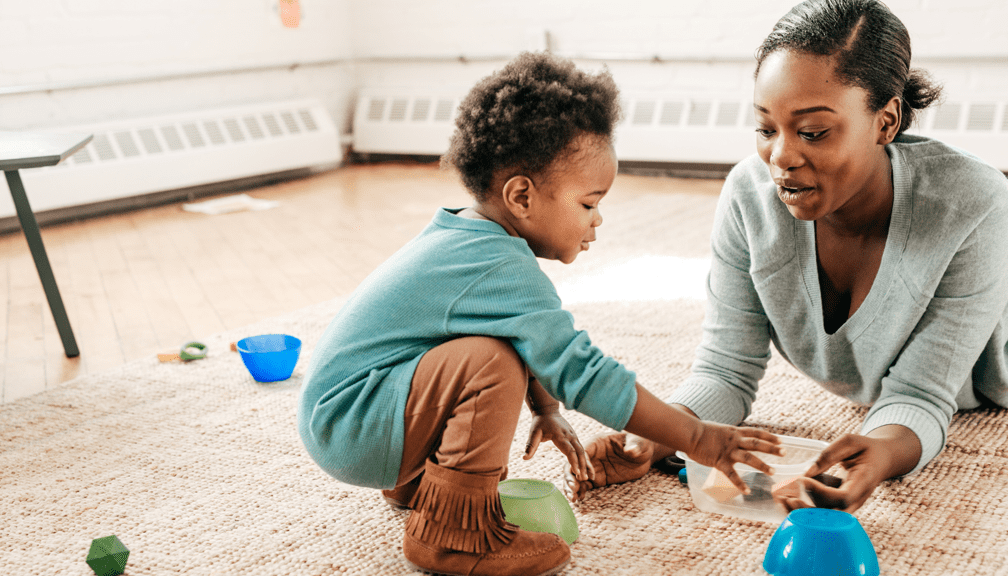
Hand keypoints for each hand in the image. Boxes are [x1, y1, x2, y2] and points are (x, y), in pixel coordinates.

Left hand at [525, 410, 593, 483]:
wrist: (547, 410)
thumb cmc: (539, 422)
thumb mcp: (534, 433)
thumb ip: (530, 446)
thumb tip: (524, 458)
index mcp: (560, 435)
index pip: (569, 450)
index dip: (574, 462)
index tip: (577, 472)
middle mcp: (569, 435)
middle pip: (579, 452)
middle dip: (583, 465)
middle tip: (584, 478)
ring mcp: (573, 435)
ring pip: (582, 450)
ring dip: (585, 463)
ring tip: (587, 476)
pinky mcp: (574, 436)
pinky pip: (581, 448)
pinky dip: (584, 458)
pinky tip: (585, 467)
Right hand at [563, 433, 654, 501]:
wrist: (644, 454)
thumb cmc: (640, 443)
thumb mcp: (639, 442)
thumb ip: (634, 446)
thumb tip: (631, 451)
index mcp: (598, 442)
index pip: (583, 453)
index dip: (582, 465)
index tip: (584, 477)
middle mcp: (592, 455)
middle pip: (575, 465)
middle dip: (571, 477)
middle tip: (573, 488)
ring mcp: (593, 467)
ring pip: (576, 476)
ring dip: (572, 486)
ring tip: (572, 498)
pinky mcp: (598, 478)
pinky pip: (585, 485)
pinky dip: (579, 491)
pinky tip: (578, 499)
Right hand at [683, 422, 783, 495]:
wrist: (689, 433)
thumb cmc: (701, 431)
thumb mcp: (719, 430)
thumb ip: (728, 436)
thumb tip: (733, 440)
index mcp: (734, 432)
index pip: (756, 433)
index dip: (769, 436)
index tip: (781, 440)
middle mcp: (734, 441)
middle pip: (757, 443)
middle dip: (772, 448)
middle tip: (784, 452)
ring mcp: (728, 451)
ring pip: (749, 458)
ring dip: (762, 465)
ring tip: (773, 471)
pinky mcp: (719, 462)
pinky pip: (732, 474)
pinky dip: (740, 484)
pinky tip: (747, 491)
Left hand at [777, 428, 917, 513]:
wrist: (882, 459)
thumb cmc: (865, 448)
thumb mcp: (850, 442)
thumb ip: (829, 454)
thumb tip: (807, 471)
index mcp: (863, 482)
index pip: (843, 497)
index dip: (821, 492)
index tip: (802, 479)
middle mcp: (857, 499)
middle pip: (834, 515)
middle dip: (809, 511)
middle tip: (788, 498)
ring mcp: (850, 504)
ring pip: (827, 518)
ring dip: (804, 513)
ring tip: (782, 501)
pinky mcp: (841, 504)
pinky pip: (824, 512)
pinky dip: (805, 508)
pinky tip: (787, 499)